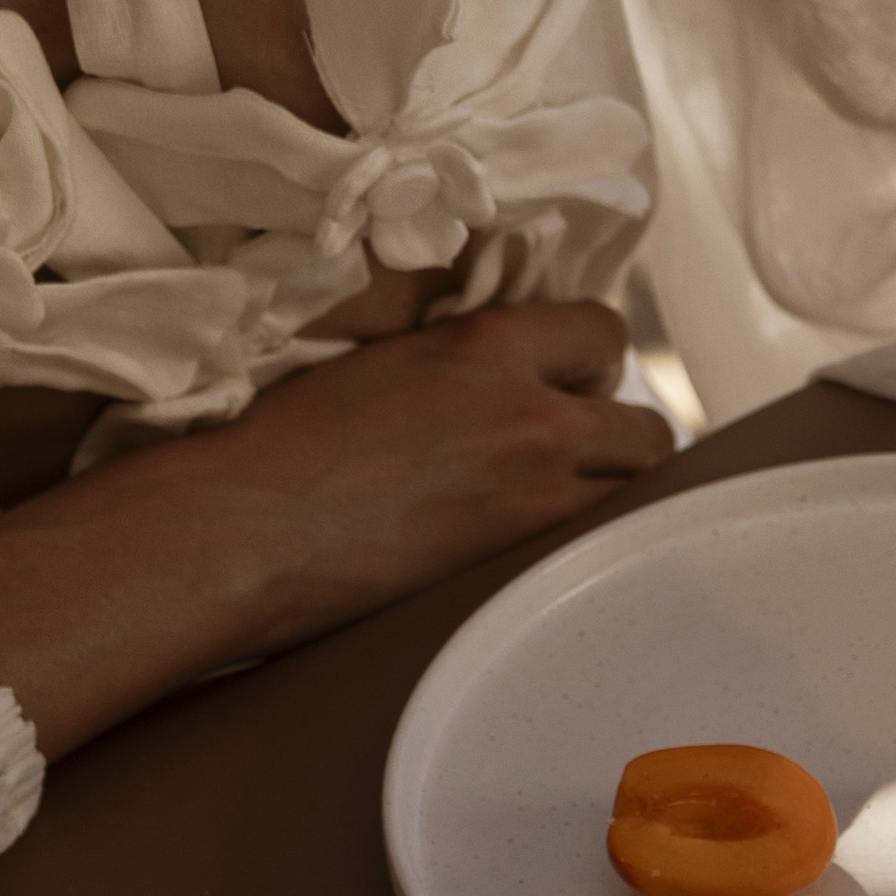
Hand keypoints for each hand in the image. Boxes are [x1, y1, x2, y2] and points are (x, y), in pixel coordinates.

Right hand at [0, 303, 673, 754]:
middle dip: (620, 438)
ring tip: (563, 504)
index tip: (566, 387)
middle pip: (648, 427)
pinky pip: (600, 547)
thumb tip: (496, 376)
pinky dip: (589, 545)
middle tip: (573, 456)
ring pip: (640, 495)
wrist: (247, 526)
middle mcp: (530, 415)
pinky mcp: (523, 562)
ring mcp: (536, 495)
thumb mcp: (380, 360)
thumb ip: (458, 363)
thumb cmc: (283, 444)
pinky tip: (544, 549)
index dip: (592, 364)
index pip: (605, 333)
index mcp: (486, 347)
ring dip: (615, 495)